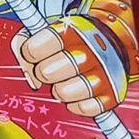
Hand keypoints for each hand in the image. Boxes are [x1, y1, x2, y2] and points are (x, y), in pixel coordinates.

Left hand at [13, 16, 128, 116]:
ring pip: (64, 92)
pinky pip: (85, 108)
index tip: (34, 52)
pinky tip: (77, 94)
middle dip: (43, 72)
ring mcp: (103, 74)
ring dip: (60, 90)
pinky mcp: (111, 95)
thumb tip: (27, 69)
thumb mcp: (49, 30)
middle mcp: (89, 52)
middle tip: (49, 69)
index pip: (39, 46)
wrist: (111, 41)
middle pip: (47, 72)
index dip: (31, 52)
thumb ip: (27, 42)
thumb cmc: (71, 40)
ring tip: (64, 82)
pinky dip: (77, 105)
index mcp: (71, 32)